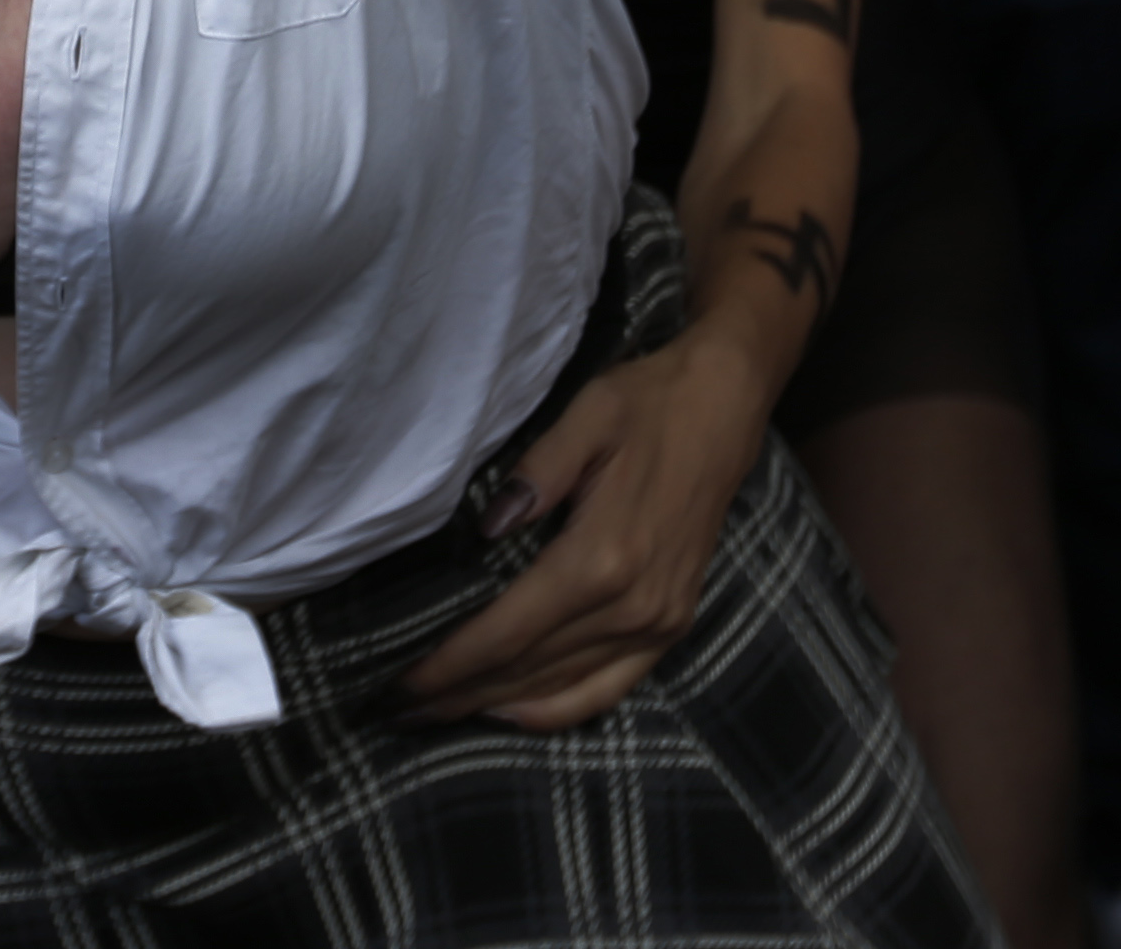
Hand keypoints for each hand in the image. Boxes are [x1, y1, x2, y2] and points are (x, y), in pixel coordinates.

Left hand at [399, 328, 770, 729]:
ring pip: (564, 687)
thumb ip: (535, 474)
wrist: (722, 411)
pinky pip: (610, 688)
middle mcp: (631, 606)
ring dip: (498, 707)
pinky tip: (515, 711)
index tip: (400, 686)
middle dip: (460, 695)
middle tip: (398, 712)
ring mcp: (657, 624)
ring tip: (440, 715)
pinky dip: (559, 708)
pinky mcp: (671, 626)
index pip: (508, 632)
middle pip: (529, 669)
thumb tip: (487, 529)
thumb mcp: (585, 417)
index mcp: (601, 558)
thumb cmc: (644, 405)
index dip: (451, 664)